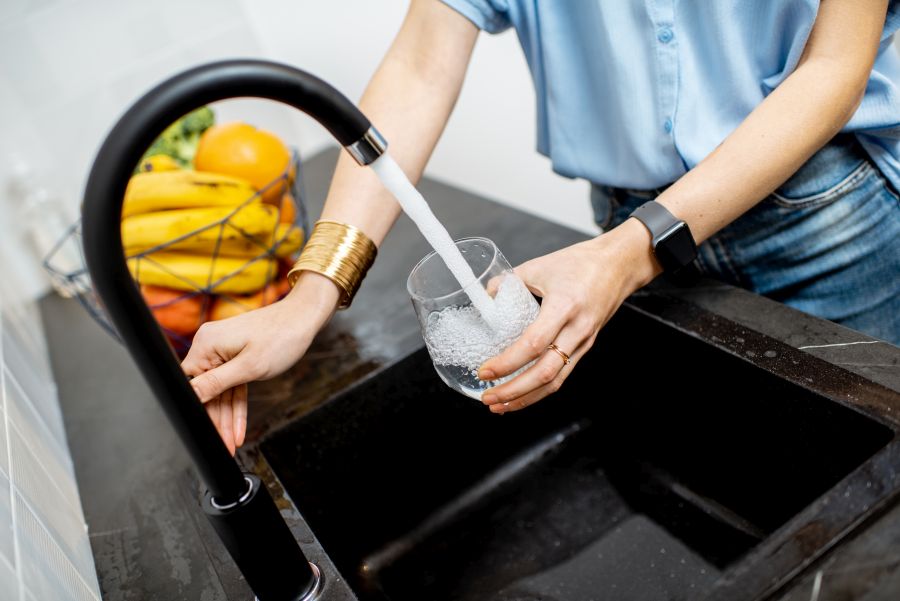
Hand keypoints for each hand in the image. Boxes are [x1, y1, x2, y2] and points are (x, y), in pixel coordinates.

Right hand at [181, 272, 339, 453]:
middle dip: (216, 421)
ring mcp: (222, 350)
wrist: (304, 318)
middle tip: (223, 447)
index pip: (190, 384)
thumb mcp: (249, 367)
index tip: (204, 435)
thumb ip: (216, 383)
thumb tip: (189, 396)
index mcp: (206, 344)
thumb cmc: (281, 337)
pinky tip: (238, 427)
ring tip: (231, 444)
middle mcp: (209, 345)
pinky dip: (236, 404)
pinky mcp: (234, 354)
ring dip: (227, 418)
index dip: (197, 410)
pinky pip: (232, 384)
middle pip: (206, 391)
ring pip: (221, 391)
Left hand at [478, 218, 660, 412]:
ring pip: (555, 381)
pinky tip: (522, 394)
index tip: (485, 370)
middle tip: (488, 397)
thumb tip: (486, 296)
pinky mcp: (585, 347)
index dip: (507, 362)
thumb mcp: (539, 266)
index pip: (533, 344)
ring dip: (526, 398)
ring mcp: (584, 342)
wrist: (619, 265)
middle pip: (544, 373)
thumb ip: (509, 282)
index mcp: (564, 306)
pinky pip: (562, 374)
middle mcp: (577, 330)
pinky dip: (539, 389)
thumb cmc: (581, 262)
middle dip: (513, 391)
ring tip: (500, 406)